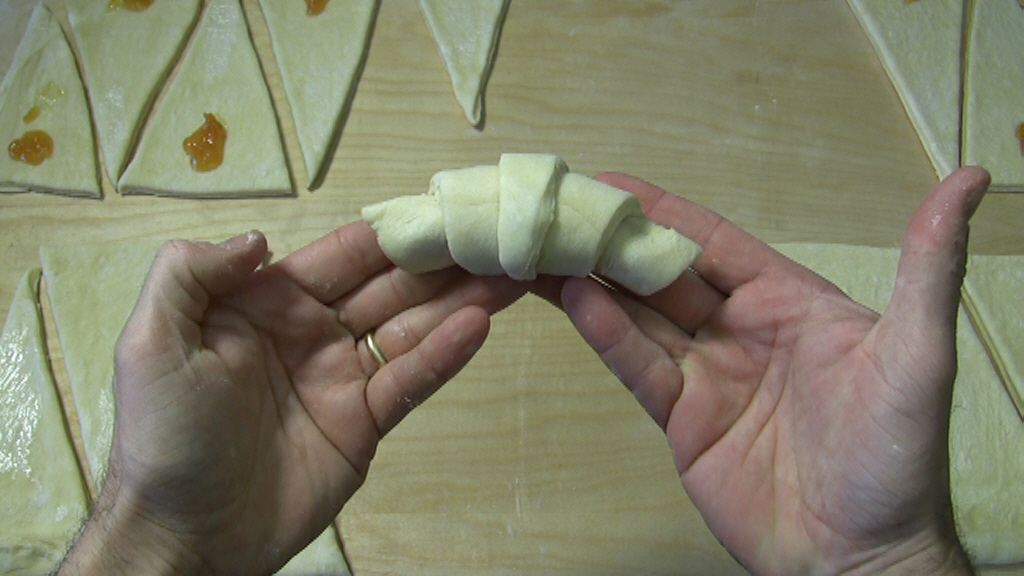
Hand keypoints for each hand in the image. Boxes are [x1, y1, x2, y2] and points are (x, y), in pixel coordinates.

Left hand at [58, 222, 524, 575]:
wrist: (187, 534)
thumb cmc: (165, 435)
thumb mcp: (153, 342)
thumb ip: (191, 274)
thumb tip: (259, 236)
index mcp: (266, 303)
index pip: (339, 256)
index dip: (390, 231)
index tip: (439, 205)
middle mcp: (312, 332)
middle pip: (389, 287)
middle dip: (441, 260)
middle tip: (496, 233)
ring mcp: (342, 378)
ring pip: (410, 329)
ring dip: (460, 299)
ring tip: (510, 272)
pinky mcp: (365, 424)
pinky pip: (409, 382)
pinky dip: (445, 355)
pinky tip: (478, 325)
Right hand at [549, 168, 988, 574]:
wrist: (862, 558)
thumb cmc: (899, 456)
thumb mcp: (917, 354)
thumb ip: (928, 267)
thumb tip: (969, 179)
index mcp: (790, 300)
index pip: (713, 242)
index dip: (661, 210)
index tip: (608, 181)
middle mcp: (742, 329)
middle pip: (663, 275)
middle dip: (610, 242)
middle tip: (555, 210)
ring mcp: (709, 375)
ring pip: (639, 316)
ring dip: (592, 282)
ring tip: (542, 249)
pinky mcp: (684, 421)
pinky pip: (640, 368)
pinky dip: (607, 336)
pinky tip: (573, 303)